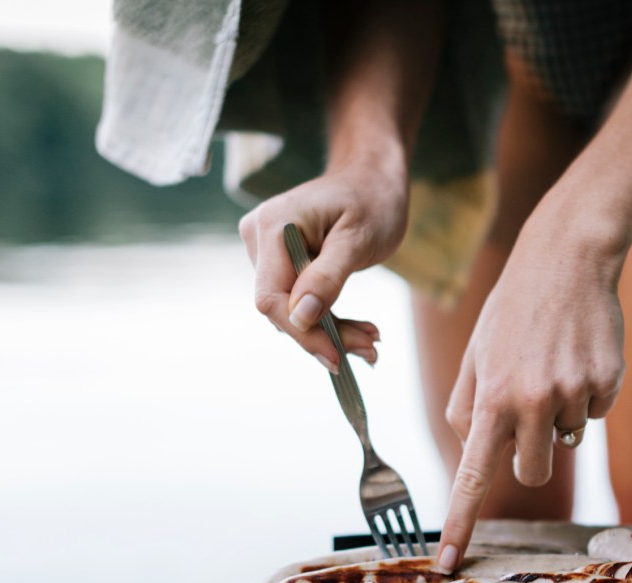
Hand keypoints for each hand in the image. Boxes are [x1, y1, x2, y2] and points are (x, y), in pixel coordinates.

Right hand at [238, 161, 408, 369]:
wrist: (371, 177)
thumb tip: (301, 316)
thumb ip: (327, 277)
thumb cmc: (372, 199)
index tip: (336, 357)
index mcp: (273, 226)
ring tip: (372, 340)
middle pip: (283, 308)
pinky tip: (360, 330)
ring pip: (293, 310)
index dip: (301, 332)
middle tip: (371, 349)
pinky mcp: (281, 262)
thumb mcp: (358, 239)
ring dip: (333, 331)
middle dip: (326, 335)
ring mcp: (267, 250)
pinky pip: (300, 300)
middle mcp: (259, 237)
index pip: (271, 297)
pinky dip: (330, 319)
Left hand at [437, 212, 627, 570]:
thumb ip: (468, 410)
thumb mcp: (476, 354)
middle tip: (528, 407)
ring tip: (553, 366)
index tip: (448, 562)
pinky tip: (579, 355)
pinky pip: (597, 413)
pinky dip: (589, 394)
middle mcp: (534, 401)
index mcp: (491, 397)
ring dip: (560, 418)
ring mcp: (575, 392)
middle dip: (530, 455)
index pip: (473, 475)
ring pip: (568, 441)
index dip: (461, 523)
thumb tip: (476, 458)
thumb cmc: (512, 309)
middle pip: (533, 472)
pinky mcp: (610, 381)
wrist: (568, 257)